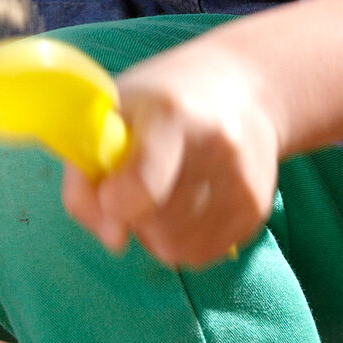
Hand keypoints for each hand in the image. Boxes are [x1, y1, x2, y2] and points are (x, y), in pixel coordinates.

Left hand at [62, 40, 279, 269]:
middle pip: (156, 225)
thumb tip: (113, 238)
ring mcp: (243, 179)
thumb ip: (85, 179)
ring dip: (159, 232)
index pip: (143, 184)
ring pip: (178, 248)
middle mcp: (218, 145)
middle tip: (140, 183)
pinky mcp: (258, 207)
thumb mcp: (108, 116)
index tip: (110, 192)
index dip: (115, 201)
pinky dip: (185, 237)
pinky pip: (203, 253)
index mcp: (172, 113)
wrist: (242, 88)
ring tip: (167, 191)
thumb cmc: (159, 102)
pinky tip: (192, 201)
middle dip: (135, 215)